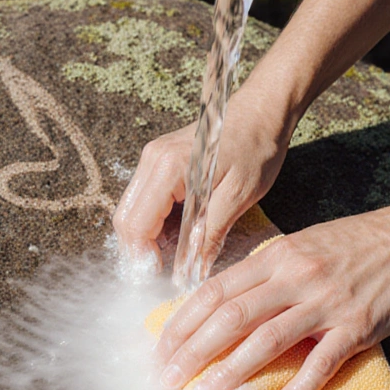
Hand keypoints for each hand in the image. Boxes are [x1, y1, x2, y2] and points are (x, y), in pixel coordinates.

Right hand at [113, 96, 290, 269]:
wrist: (263, 110)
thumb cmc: (256, 146)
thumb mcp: (238, 196)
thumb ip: (210, 234)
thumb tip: (192, 271)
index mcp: (167, 168)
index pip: (136, 224)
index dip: (143, 257)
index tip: (160, 279)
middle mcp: (152, 161)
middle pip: (126, 219)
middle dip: (139, 252)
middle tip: (163, 276)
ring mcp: (153, 160)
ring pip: (133, 212)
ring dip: (147, 240)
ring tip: (173, 260)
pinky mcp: (161, 163)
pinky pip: (146, 201)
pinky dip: (155, 224)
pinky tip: (177, 238)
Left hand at [154, 204, 389, 389]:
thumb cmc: (359, 244)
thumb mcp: (303, 245)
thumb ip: (267, 273)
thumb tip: (226, 304)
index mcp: (277, 256)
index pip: (215, 291)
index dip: (182, 323)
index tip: (160, 351)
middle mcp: (295, 276)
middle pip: (230, 317)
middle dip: (192, 352)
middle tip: (167, 381)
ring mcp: (326, 302)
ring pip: (265, 340)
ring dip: (229, 373)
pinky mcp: (358, 326)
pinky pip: (322, 362)